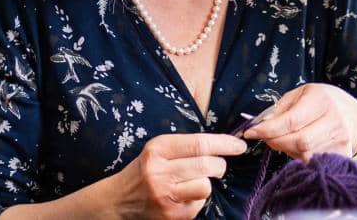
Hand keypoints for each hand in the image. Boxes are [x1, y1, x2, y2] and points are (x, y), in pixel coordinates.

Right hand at [106, 132, 244, 218]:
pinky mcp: (170, 215)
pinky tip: (183, 198)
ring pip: (205, 186)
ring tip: (195, 182)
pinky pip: (198, 205)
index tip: (239, 145)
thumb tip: (223, 145)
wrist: (117, 201)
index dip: (224, 144)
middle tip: (217, 166)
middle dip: (219, 165)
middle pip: (207, 165)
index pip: (200, 144)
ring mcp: (165, 196)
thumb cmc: (144, 171)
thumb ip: (185, 147)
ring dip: (207, 184)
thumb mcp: (157, 151)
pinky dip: (196, 200)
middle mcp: (160, 172)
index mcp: (158, 149)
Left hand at [241, 83, 356, 160]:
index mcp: (321, 101)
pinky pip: (314, 163)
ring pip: (305, 154)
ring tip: (284, 140)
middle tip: (267, 138)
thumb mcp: (301, 94)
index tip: (251, 132)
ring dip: (287, 150)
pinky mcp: (342, 155)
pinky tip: (298, 149)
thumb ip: (281, 108)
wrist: (355, 117)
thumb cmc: (324, 102)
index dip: (268, 129)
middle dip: (276, 142)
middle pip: (298, 141)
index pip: (291, 121)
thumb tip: (261, 124)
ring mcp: (340, 140)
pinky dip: (300, 158)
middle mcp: (333, 121)